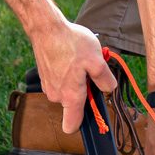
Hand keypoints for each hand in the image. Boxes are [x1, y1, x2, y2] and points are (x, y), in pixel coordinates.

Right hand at [29, 18, 115, 133]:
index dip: (84, 124)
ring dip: (76, 81)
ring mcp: (49, 87)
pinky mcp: (45, 77)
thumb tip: (109, 89)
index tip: (94, 113)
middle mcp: (57, 96)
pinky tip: (70, 57)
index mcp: (70, 97)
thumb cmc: (70, 43)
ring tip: (79, 61)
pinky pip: (61, 82)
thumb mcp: (97, 60)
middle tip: (90, 71)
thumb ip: (105, 80)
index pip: (72, 126)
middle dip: (85, 92)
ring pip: (68, 92)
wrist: (46, 28)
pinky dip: (67, 74)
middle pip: (74, 105)